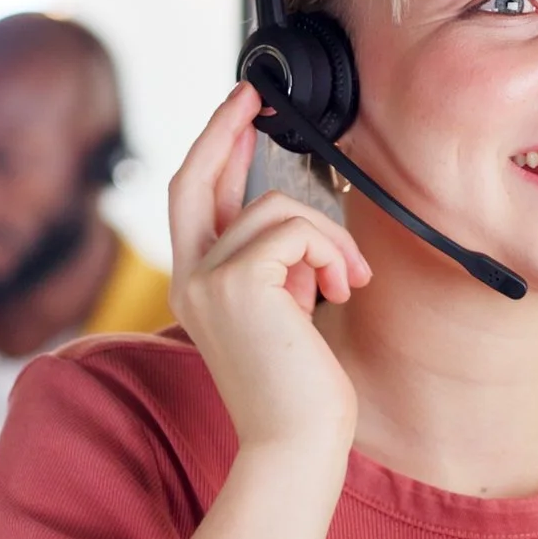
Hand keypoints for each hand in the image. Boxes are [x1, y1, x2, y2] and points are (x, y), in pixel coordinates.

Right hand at [167, 82, 372, 455]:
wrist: (295, 444)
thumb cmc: (298, 393)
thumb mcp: (283, 314)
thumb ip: (276, 268)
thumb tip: (294, 225)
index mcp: (196, 286)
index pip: (194, 200)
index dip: (214, 151)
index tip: (240, 116)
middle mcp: (189, 278)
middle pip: (194, 177)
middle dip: (224, 128)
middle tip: (252, 95)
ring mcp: (207, 278)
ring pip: (275, 207)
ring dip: (328, 237)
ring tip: (348, 280)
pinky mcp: (237, 282)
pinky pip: (295, 229)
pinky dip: (331, 253)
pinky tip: (341, 291)